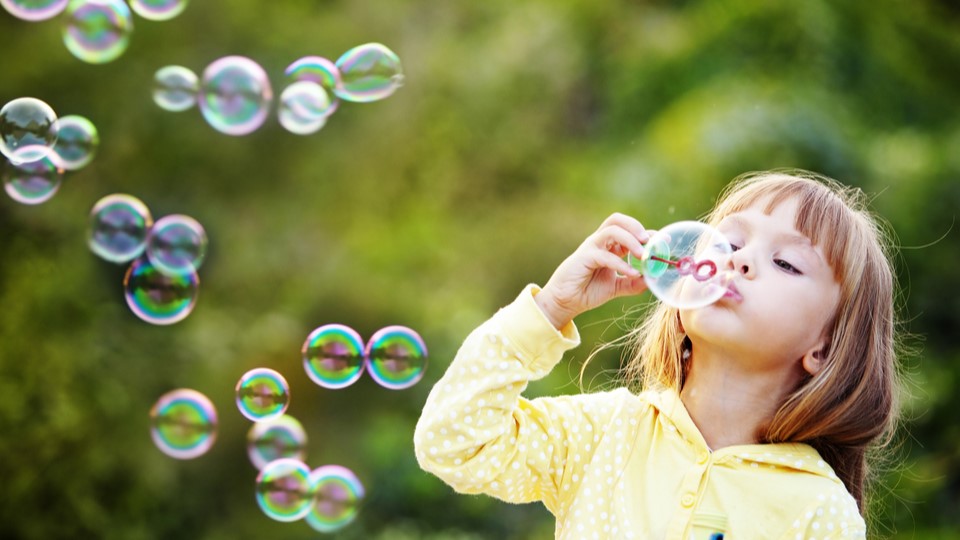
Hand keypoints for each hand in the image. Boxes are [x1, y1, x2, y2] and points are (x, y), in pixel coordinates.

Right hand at [535, 213, 650, 328]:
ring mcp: (591, 247)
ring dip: (630, 240)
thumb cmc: (588, 291)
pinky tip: (632, 274)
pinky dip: (621, 263)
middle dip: (636, 227)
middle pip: (618, 221)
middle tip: (650, 241)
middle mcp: (600, 242)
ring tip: (643, 255)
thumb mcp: (616, 287)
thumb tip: (652, 280)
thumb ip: (633, 283)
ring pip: (612, 231)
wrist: (566, 301)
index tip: (665, 240)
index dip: (648, 233)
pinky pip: (605, 255)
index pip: (630, 231)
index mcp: (609, 246)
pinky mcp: (584, 257)